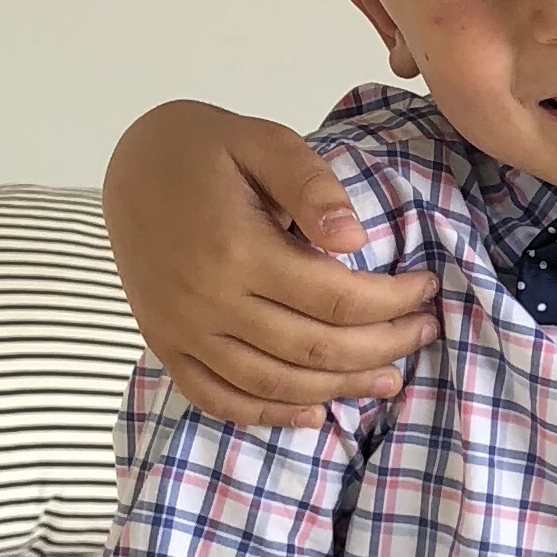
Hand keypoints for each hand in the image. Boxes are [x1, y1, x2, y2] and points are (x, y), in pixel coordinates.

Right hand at [103, 101, 438, 423]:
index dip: (392, 302)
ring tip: (389, 378)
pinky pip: (217, 397)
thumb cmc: (205, 149)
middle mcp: (207, 301)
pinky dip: (266, 414)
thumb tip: (354, 241)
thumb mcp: (263, 141)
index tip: (427, 289)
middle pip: (314, 349)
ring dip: (339, 388)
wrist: (130, 164)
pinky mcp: (166, 344)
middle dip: (382, 347)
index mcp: (238, 250)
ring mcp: (182, 330)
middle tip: (423, 332)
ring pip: (274, 383)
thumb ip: (311, 185)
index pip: (336, 298)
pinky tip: (313, 412)